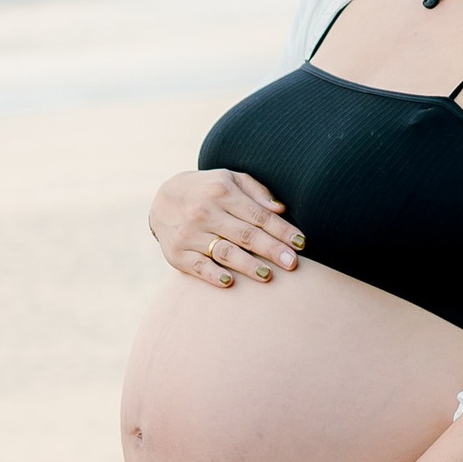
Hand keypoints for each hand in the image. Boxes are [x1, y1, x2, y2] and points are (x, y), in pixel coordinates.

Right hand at [150, 167, 303, 287]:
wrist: (162, 199)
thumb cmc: (207, 189)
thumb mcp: (229, 179)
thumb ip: (256, 192)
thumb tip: (281, 209)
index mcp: (222, 192)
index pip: (258, 215)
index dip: (281, 230)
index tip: (301, 243)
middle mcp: (204, 212)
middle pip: (245, 235)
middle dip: (272, 249)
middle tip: (293, 263)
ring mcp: (189, 234)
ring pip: (224, 252)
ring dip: (248, 265)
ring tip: (268, 275)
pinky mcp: (177, 253)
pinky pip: (198, 267)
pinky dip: (213, 275)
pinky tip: (230, 282)